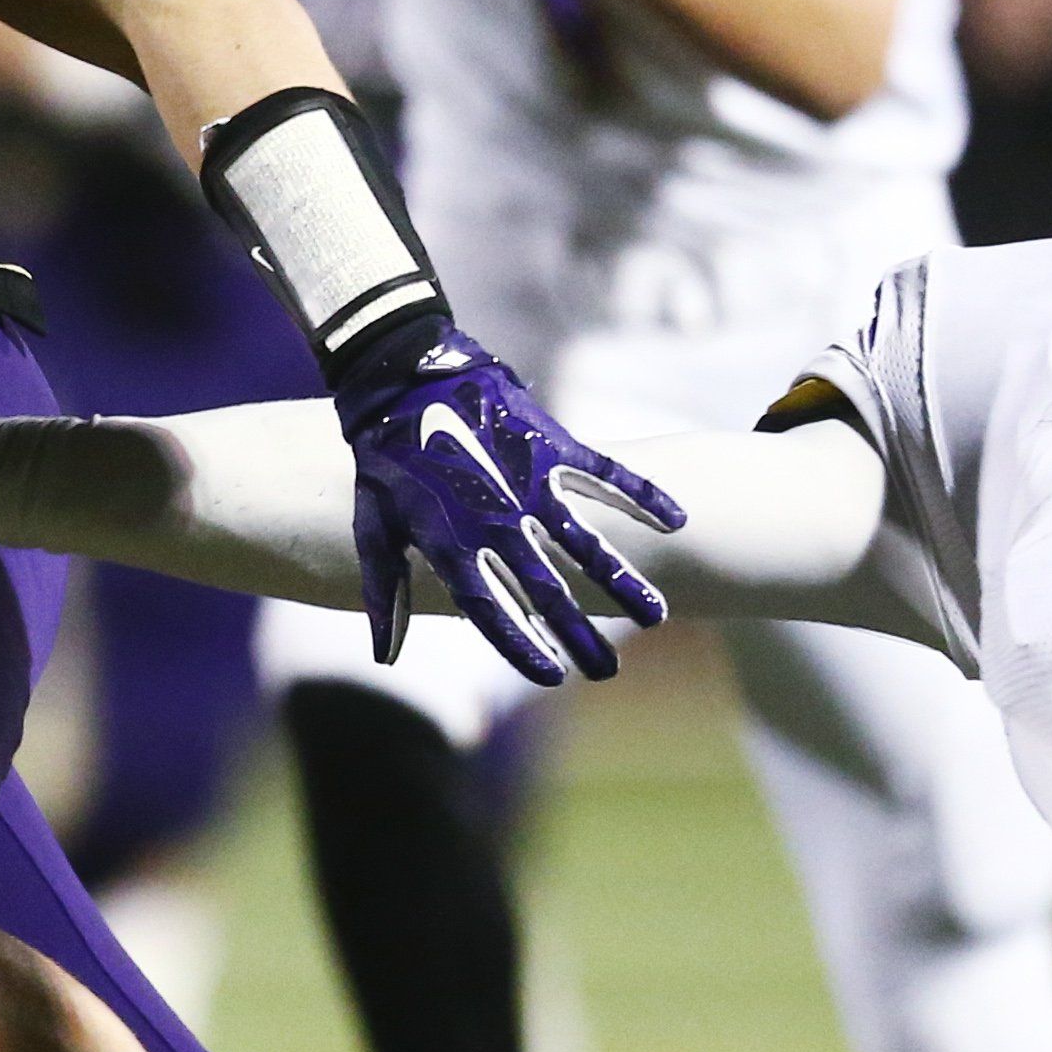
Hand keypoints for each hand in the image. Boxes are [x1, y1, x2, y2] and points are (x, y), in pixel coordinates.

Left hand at [333, 327, 682, 685]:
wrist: (403, 375)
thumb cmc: (382, 455)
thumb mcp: (375, 525)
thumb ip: (387, 590)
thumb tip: (384, 656)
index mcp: (451, 545)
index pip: (491, 611)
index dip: (520, 645)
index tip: (551, 676)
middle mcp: (496, 522)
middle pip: (545, 590)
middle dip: (579, 634)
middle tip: (608, 672)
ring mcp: (528, 484)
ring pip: (585, 543)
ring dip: (621, 580)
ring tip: (655, 617)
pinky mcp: (550, 445)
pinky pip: (603, 475)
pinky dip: (640, 495)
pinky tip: (676, 520)